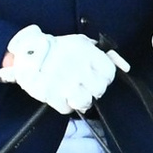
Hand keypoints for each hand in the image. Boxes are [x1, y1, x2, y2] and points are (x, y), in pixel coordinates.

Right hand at [0, 25, 124, 115]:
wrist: (27, 53)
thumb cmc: (58, 48)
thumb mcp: (82, 43)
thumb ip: (105, 54)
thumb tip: (125, 67)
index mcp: (87, 53)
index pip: (109, 73)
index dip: (104, 78)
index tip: (96, 76)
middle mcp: (78, 68)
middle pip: (99, 90)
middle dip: (92, 90)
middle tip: (82, 85)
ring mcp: (65, 83)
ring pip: (85, 102)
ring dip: (79, 99)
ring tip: (71, 91)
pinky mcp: (51, 95)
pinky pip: (67, 109)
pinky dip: (65, 105)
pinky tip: (60, 95)